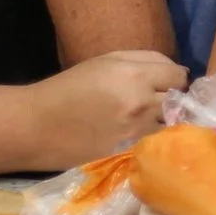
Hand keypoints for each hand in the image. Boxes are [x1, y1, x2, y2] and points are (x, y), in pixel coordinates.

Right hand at [24, 50, 185, 167]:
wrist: (36, 127)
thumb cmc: (69, 88)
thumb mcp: (105, 61)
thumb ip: (145, 60)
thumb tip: (178, 72)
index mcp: (134, 75)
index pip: (179, 76)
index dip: (175, 79)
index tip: (166, 83)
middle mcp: (141, 103)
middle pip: (179, 101)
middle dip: (173, 100)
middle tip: (158, 103)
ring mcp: (137, 132)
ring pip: (171, 126)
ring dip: (164, 123)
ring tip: (147, 121)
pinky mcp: (129, 153)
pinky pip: (156, 144)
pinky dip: (153, 140)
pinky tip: (139, 137)